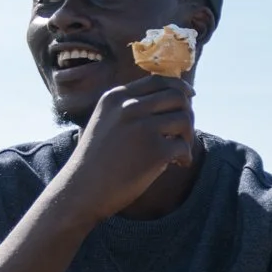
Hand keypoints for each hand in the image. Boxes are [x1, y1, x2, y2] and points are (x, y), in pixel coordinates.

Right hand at [52, 76, 195, 224]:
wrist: (81, 190)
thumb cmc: (97, 160)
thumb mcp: (107, 121)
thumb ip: (131, 108)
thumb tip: (176, 99)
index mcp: (116, 97)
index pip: (159, 80)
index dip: (180, 87)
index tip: (190, 97)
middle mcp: (128, 107)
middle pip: (177, 96)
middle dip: (187, 113)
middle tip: (183, 133)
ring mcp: (142, 127)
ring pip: (185, 119)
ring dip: (188, 136)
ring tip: (178, 152)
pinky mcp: (155, 150)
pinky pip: (184, 146)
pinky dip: (185, 157)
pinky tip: (177, 165)